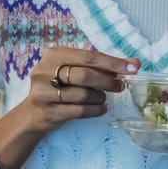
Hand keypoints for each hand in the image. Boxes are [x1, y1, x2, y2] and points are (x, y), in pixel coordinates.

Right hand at [0, 47, 139, 168]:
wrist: (33, 113)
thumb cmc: (59, 86)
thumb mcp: (74, 70)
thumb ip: (101, 66)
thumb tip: (134, 64)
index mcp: (54, 54)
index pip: (89, 56)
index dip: (113, 63)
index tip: (133, 68)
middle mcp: (45, 71)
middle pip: (85, 75)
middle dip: (107, 81)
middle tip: (120, 86)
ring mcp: (44, 92)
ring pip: (83, 94)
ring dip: (100, 97)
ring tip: (103, 98)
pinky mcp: (48, 112)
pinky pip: (79, 111)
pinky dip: (95, 110)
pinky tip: (101, 108)